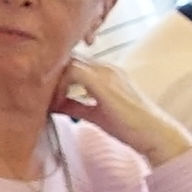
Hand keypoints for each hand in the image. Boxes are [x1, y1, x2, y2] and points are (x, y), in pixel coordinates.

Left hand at [52, 50, 191, 165]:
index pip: (73, 63)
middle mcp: (105, 68)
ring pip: (68, 62)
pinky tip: (57, 104)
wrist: (153, 134)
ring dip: (53, 80)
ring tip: (47, 101)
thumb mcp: (94, 114)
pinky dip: (60, 86)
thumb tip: (54, 105)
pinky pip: (72, 72)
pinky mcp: (103, 82)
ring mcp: (105, 72)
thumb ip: (75, 105)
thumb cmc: (128, 127)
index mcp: (105, 73)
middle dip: (51, 74)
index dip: (55, 75)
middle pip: (69, 58)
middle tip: (38, 95)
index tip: (44, 94)